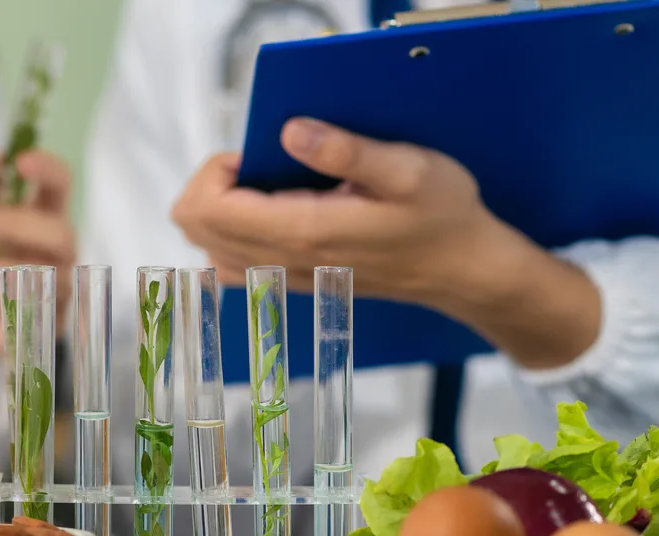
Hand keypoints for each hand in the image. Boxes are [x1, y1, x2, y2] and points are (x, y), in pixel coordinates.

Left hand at [0, 151, 75, 361]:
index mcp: (41, 216)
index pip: (60, 184)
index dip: (47, 170)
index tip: (19, 162)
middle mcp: (57, 250)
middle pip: (60, 233)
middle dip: (17, 225)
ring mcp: (57, 288)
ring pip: (45, 276)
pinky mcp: (48, 325)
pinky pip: (34, 313)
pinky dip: (2, 303)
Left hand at [171, 118, 600, 367]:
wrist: (463, 271)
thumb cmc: (442, 216)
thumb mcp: (407, 168)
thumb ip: (346, 150)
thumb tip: (290, 132)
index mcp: (302, 231)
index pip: (209, 209)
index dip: (215, 170)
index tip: (255, 150)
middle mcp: (282, 261)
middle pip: (195, 227)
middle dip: (212, 183)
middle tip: (259, 162)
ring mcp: (283, 277)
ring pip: (207, 247)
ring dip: (219, 207)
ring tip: (265, 184)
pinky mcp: (291, 281)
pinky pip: (231, 262)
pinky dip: (231, 232)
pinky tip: (269, 210)